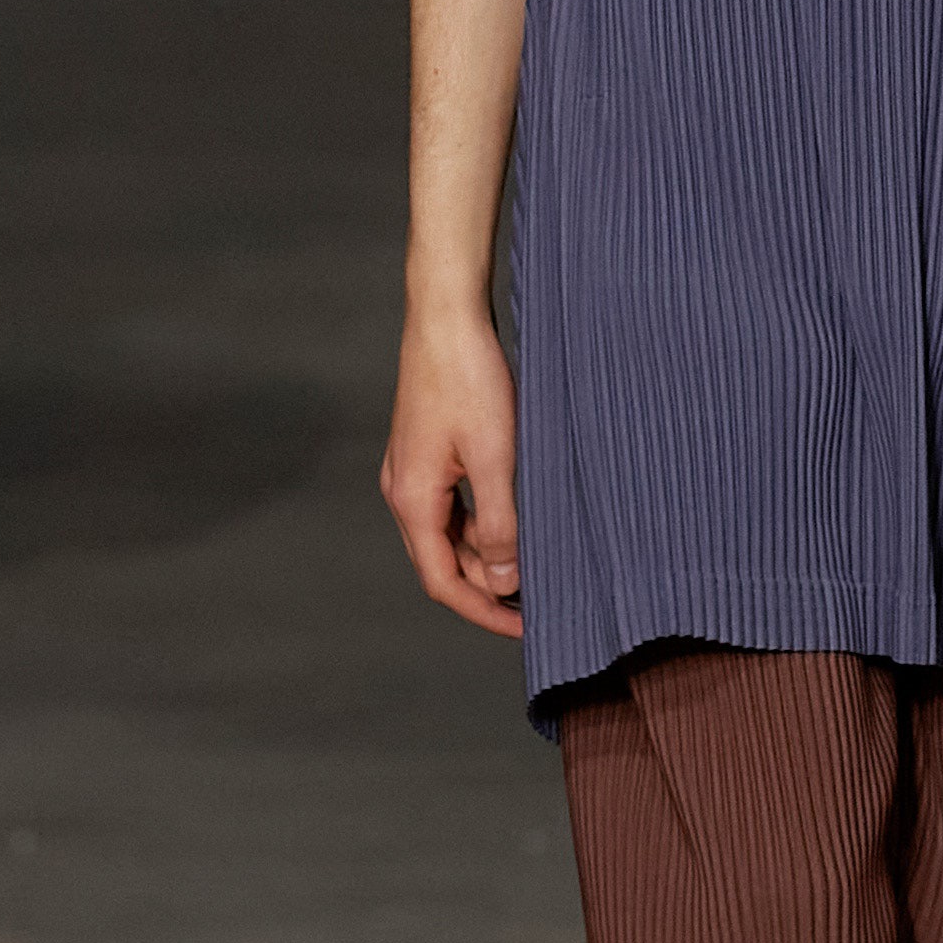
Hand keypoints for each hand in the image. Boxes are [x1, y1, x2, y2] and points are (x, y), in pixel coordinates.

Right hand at [381, 299, 523, 638]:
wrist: (445, 315)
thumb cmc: (469, 379)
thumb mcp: (495, 457)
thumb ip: (499, 524)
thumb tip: (503, 581)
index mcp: (413, 500)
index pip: (443, 583)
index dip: (484, 612)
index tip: (527, 628)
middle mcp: (403, 491)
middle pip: (442, 563)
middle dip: (488, 589)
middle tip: (539, 602)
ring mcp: (410, 470)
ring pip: (447, 535)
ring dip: (485, 556)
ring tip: (534, 565)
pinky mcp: (424, 451)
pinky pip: (451, 506)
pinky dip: (480, 524)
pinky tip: (515, 521)